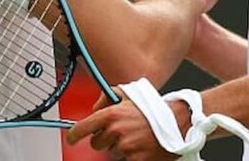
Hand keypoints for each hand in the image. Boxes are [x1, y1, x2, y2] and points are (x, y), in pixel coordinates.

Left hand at [67, 87, 184, 160]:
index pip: (83, 127)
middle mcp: (116, 131)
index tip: (72, 138)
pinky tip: (141, 145)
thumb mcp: (128, 94)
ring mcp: (126, 147)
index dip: (74, 135)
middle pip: (96, 143)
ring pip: (111, 152)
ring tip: (135, 136)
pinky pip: (125, 160)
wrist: (177, 122)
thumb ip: (107, 97)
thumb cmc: (152, 109)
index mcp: (112, 114)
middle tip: (120, 132)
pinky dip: (131, 155)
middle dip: (104, 139)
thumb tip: (94, 108)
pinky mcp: (136, 159)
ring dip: (120, 147)